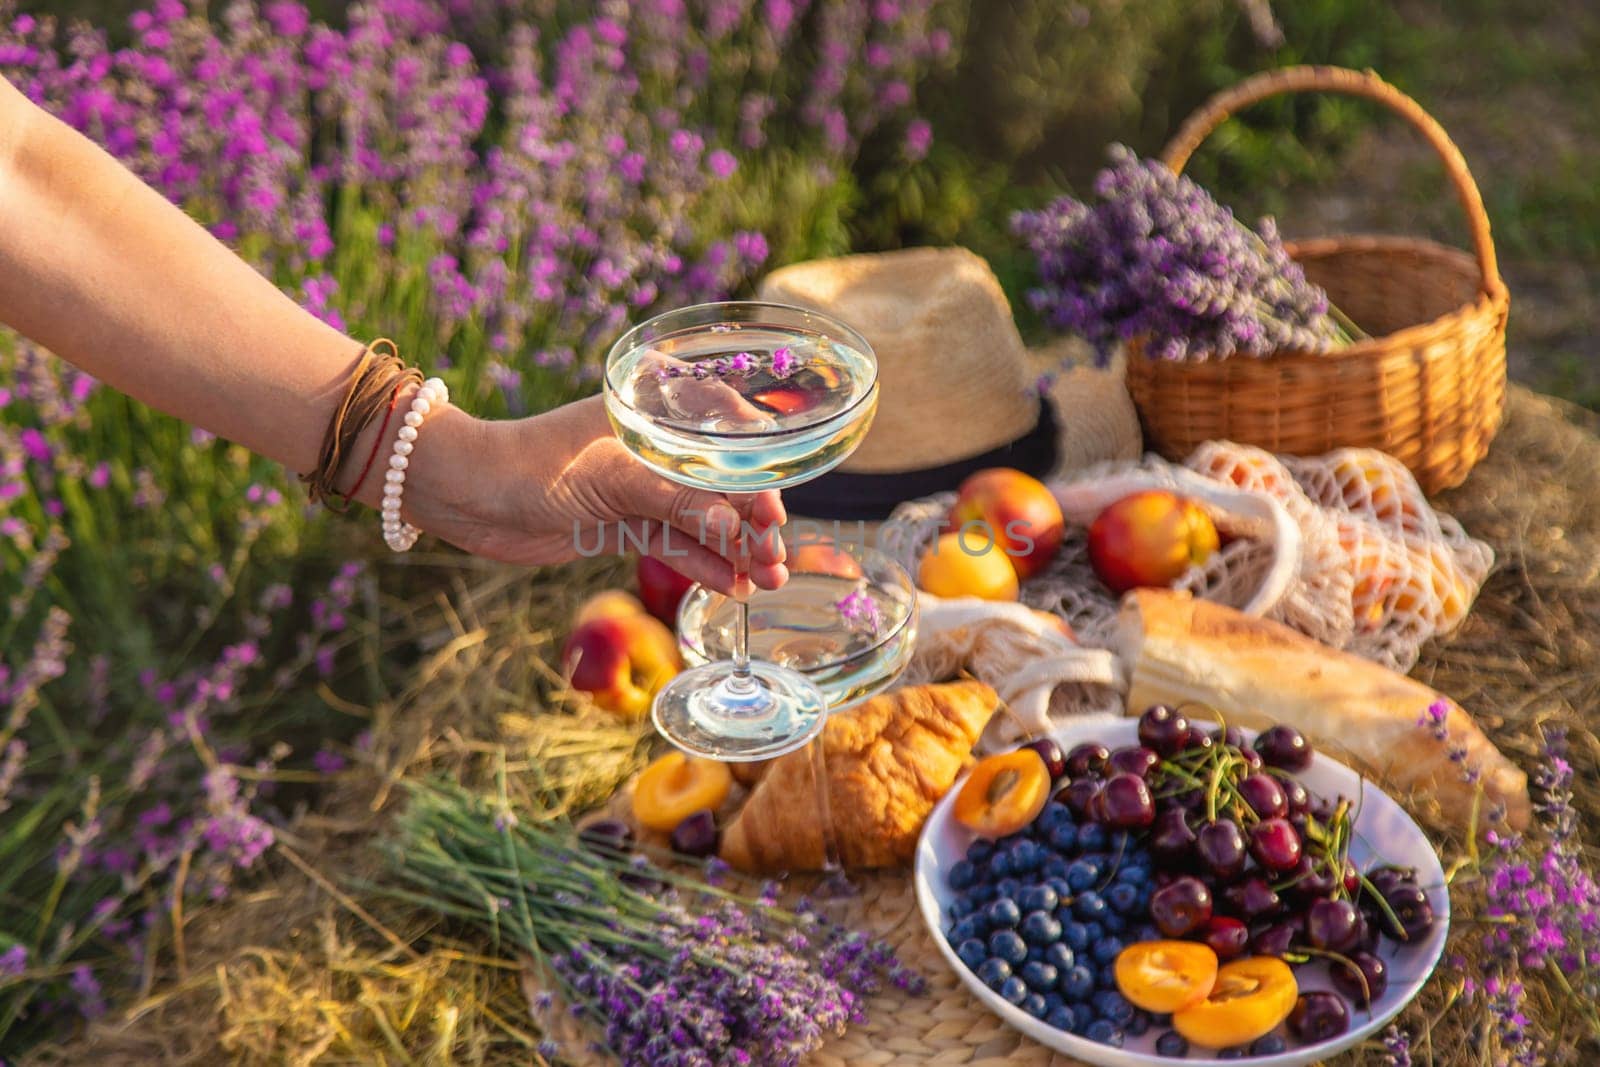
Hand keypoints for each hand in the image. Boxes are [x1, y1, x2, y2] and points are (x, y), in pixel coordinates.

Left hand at [403, 395, 787, 594]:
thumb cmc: (531, 464)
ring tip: (769, 581)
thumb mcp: (611, 479)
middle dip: (753, 521)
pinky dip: (704, 564)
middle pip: (721, 483)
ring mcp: (639, 487)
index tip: (775, 510)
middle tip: (778, 557)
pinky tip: (735, 585)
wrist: (464, 495)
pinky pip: (675, 544)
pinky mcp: (622, 523)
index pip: (727, 432)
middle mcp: (653, 447)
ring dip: (735, 551)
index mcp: (653, 410)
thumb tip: (735, 528)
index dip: (758, 472)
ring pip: (702, 520)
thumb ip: (675, 502)